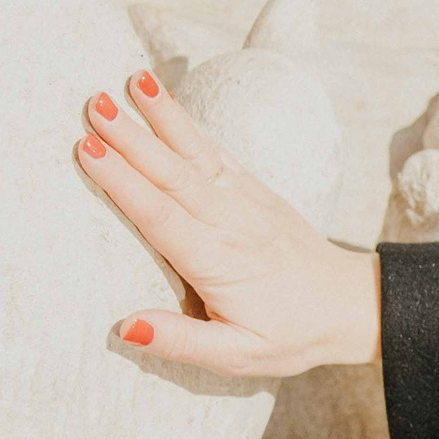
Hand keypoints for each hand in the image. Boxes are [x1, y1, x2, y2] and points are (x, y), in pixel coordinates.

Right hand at [76, 73, 379, 373]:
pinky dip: (187, 124)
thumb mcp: (239, 357)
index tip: (88, 150)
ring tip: (130, 81)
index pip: (161, 216)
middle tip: (91, 103)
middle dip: (131, 138)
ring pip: (194, 153)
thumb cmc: (291, 334)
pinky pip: (215, 151)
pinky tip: (162, 99)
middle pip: (172, 174)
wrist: (350, 305)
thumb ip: (181, 341)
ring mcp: (244, 201)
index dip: (123, 183)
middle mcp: (229, 223)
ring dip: (160, 117)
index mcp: (217, 263)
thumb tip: (125, 325)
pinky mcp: (253, 190)